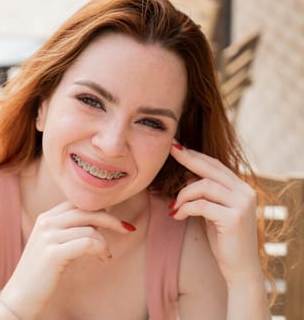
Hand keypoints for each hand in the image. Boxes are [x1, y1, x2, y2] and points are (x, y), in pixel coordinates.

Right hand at [0, 201, 133, 318]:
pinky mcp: (53, 253)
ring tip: (106, 255)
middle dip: (111, 219)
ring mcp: (48, 237)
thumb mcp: (52, 243)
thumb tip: (97, 222)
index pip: (78, 203)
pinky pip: (87, 243)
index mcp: (46, 217)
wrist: (21, 295)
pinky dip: (101, 249)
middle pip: (86, 211)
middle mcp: (46, 222)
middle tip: (127, 229)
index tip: (115, 220)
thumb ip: (68, 229)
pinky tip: (104, 259)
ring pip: (90, 229)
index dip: (99, 209)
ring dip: (105, 242)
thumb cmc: (41, 271)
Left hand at [169, 142, 261, 285]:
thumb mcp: (213, 211)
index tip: (176, 146)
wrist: (239, 268)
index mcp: (242, 188)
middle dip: (188, 159)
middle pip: (211, 169)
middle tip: (170, 151)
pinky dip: (185, 208)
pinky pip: (201, 205)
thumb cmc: (224, 239)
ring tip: (174, 206)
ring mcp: (242, 204)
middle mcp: (245, 192)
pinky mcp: (234, 218)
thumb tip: (189, 174)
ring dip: (183, 194)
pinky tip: (177, 216)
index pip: (216, 165)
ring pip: (204, 186)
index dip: (196, 155)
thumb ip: (206, 193)